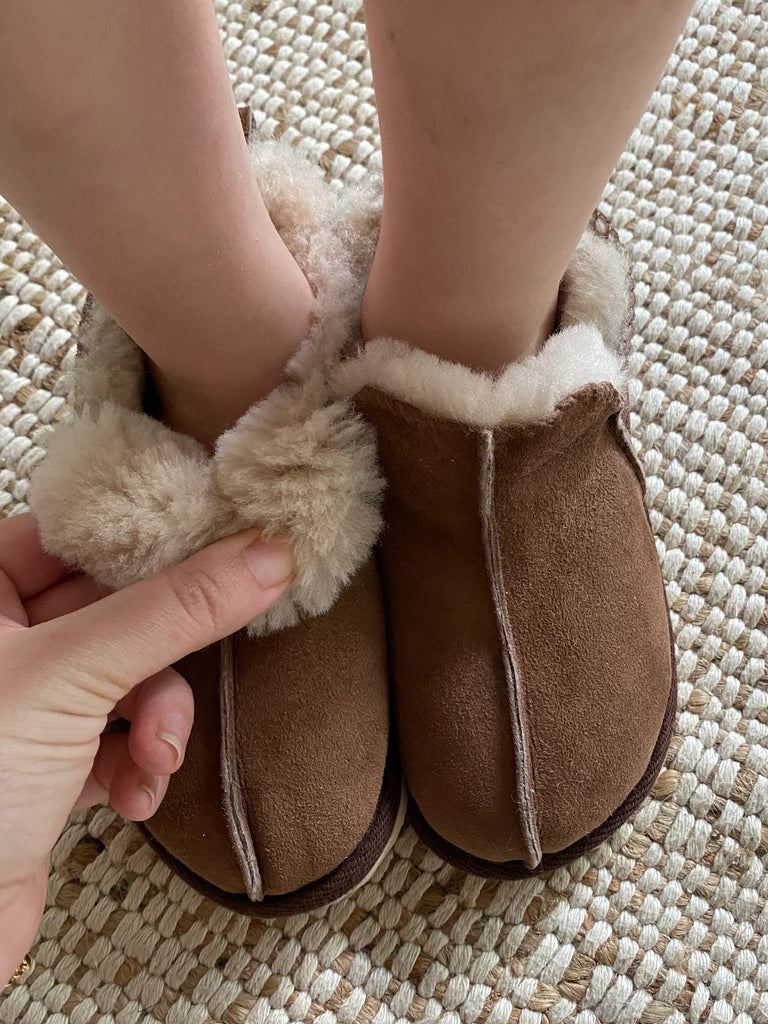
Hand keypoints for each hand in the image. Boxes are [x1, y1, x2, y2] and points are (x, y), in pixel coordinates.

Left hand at [0, 514, 293, 985]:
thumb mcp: (69, 677)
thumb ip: (172, 611)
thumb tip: (259, 554)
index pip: (78, 535)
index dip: (150, 540)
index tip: (223, 539)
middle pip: (116, 609)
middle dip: (161, 657)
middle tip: (199, 662)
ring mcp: (24, 703)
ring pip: (128, 677)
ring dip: (157, 722)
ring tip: (155, 757)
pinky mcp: (47, 762)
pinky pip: (119, 736)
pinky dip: (137, 766)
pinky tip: (131, 795)